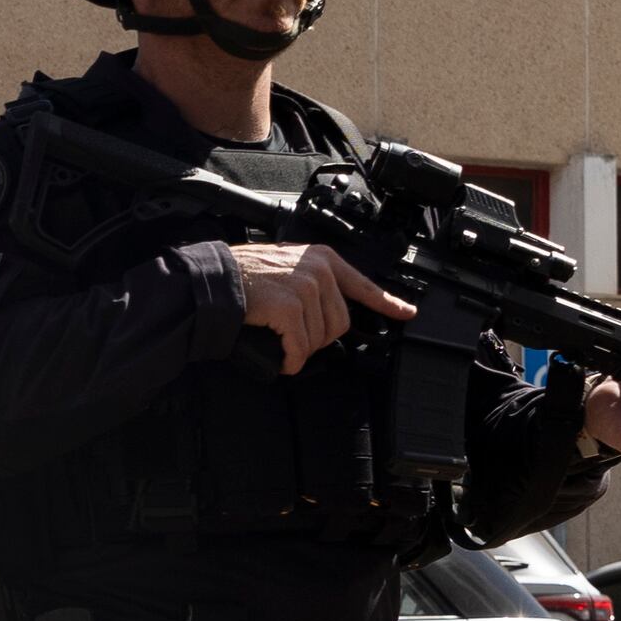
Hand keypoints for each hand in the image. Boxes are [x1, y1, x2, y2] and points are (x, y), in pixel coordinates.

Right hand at [226, 240, 410, 371]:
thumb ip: (313, 282)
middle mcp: (319, 270)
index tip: (406, 312)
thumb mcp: (287, 267)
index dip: (387, 302)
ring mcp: (305, 288)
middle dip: (318, 339)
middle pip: (340, 323)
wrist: (214, 282)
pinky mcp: (290, 307)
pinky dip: (290, 360)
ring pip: (320, 338)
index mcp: (322, 259)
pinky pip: (300, 348)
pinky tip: (281, 359)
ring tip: (280, 342)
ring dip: (300, 350)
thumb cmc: (244, 278)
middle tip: (294, 338)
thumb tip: (330, 314)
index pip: (362, 284)